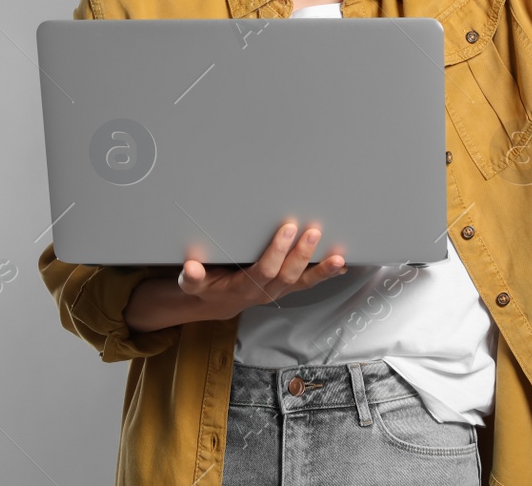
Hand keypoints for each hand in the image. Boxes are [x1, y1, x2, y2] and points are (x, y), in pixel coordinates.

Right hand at [179, 219, 347, 318]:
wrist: (215, 303)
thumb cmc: (206, 288)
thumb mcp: (192, 284)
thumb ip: (191, 277)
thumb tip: (190, 267)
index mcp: (244, 288)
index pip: (264, 270)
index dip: (277, 251)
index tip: (287, 229)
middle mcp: (264, 292)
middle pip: (288, 275)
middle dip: (302, 254)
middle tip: (314, 231)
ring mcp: (277, 291)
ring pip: (303, 282)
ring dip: (322, 270)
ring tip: (339, 258)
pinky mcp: (285, 287)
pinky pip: (308, 283)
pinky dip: (325, 274)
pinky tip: (340, 265)